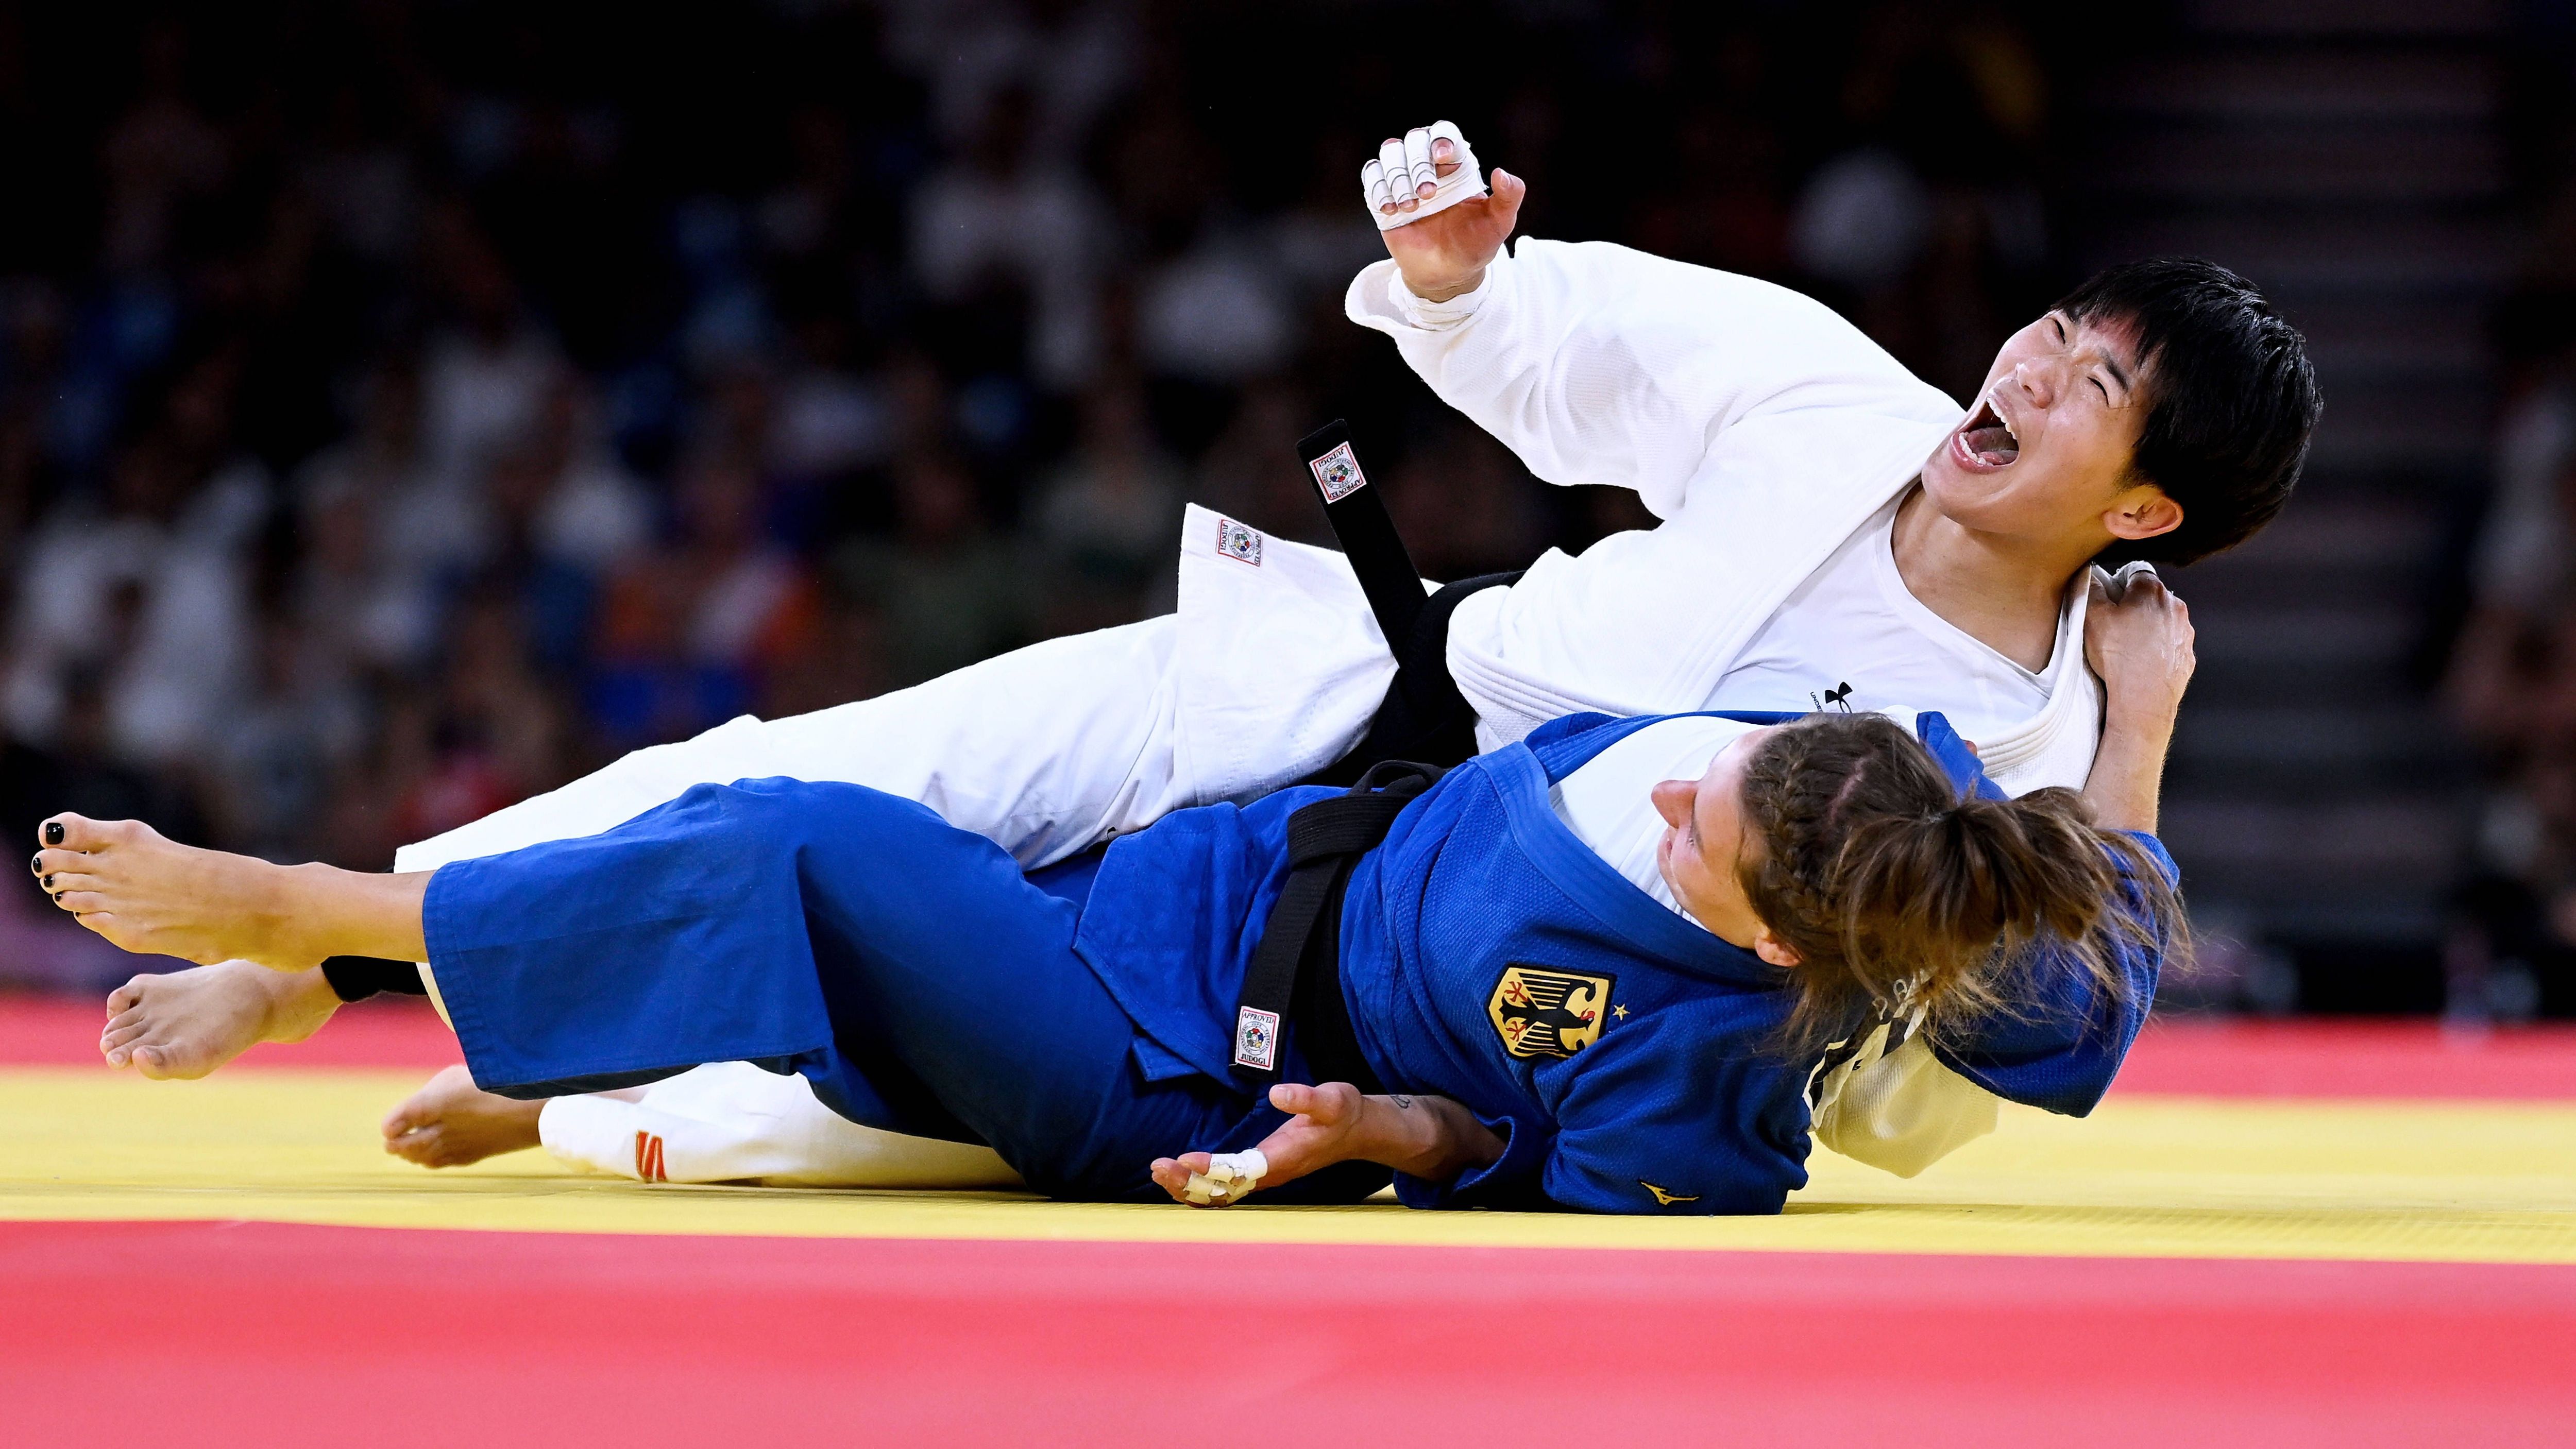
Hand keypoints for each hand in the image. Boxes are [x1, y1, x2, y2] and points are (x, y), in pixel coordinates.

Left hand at [1149, 1081, 1367, 1207]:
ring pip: (1220, 1194)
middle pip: (1224, 1190)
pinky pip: (1223, 1190)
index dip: (1214, 1168)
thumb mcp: (1333, 1098)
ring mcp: (1263, 1178)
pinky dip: (1198, 1187)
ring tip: (1159, 1172)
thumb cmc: (1342, 1113)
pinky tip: (1177, 1180)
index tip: (1187, 1158)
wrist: (1355, 1131)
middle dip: (1190, 1181)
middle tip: (1158, 1166)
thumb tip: (1278, 1092)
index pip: (1243, 1170)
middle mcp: (1271, 1174)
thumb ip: (1306, 1097)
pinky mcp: (1258, 1174)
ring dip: (1189, 1186)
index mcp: (1285, 1158)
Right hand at [1370, 127, 1524, 302]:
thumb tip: (1501, 173)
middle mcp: (1429, 166)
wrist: (1447, 274)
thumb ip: (1509, 197)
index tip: (1442, 158)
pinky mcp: (1384, 195)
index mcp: (1457, 164)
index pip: (1445, 134)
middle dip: (1418, 164)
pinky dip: (1378, 187)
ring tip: (1410, 207)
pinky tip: (1390, 209)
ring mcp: (1404, 179)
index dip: (1441, 139)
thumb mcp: (1499, 224)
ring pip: (1390, 152)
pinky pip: (1371, 175)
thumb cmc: (1475, 245)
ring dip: (1398, 176)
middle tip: (1428, 195)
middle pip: (1415, 139)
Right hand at [2085, 568, 2193, 727]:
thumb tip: (2091, 574)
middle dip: (2133, 605)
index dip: (2117, 583)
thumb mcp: (2092, 616)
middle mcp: (2175, 606)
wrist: (2142, 700)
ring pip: (2162, 620)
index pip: (2134, 572)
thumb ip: (2091, 588)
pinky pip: (2170, 644)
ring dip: (2147, 626)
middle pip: (2150, 596)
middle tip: (2113, 624)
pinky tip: (2140, 661)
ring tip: (2126, 646)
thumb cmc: (2117, 656)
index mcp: (2152, 590)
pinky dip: (2157, 648)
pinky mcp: (2187, 655)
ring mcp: (2184, 632)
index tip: (2107, 600)